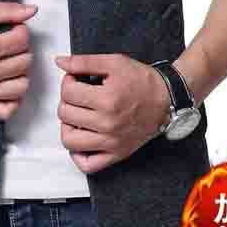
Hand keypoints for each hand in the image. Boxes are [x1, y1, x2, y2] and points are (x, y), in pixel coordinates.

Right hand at [0, 1, 37, 120]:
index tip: (13, 30)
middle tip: (10, 45)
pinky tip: (7, 84)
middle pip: (25, 63)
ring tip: (11, 64)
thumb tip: (33, 10)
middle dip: (22, 50)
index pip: (22, 41)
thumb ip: (8, 10)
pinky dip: (13, 99)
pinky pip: (6, 111)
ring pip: (21, 87)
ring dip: (21, 73)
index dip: (21, 31)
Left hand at [54, 53, 170, 173]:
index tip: (75, 80)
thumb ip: (83, 62)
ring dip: (67, 125)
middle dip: (67, 100)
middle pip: (65, 114)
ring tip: (77, 115)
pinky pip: (88, 164)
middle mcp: (108, 124)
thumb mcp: (114, 62)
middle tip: (77, 94)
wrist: (166, 99)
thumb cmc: (142, 81)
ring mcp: (111, 142)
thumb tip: (59, 62)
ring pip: (69, 140)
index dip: (67, 82)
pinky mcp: (116, 154)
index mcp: (107, 100)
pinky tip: (82, 137)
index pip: (68, 92)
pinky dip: (78, 154)